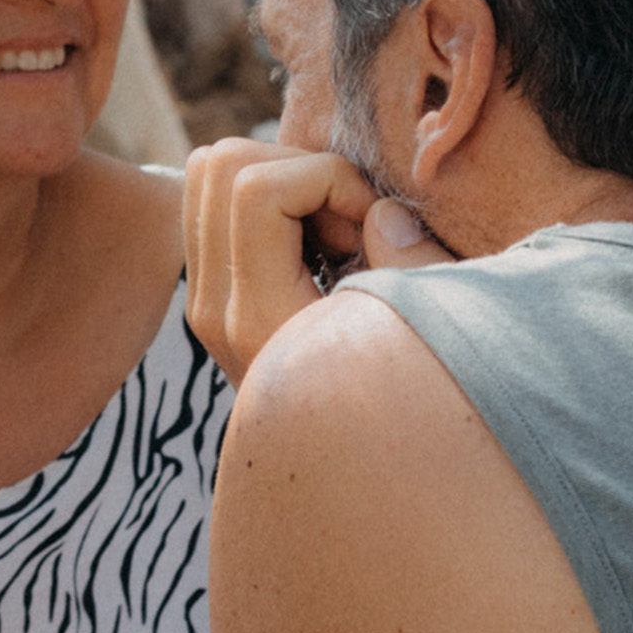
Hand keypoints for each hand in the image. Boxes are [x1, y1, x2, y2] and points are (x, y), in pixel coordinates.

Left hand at [182, 140, 440, 382]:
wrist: (348, 467)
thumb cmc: (406, 402)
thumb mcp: (429, 334)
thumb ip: (415, 267)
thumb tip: (379, 212)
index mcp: (255, 316)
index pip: (256, 189)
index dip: (328, 178)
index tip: (371, 225)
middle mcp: (212, 307)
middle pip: (219, 165)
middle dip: (299, 169)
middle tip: (350, 224)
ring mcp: (203, 301)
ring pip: (211, 173)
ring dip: (285, 180)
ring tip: (337, 233)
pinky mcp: (211, 293)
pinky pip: (217, 203)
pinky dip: (272, 199)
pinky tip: (320, 245)